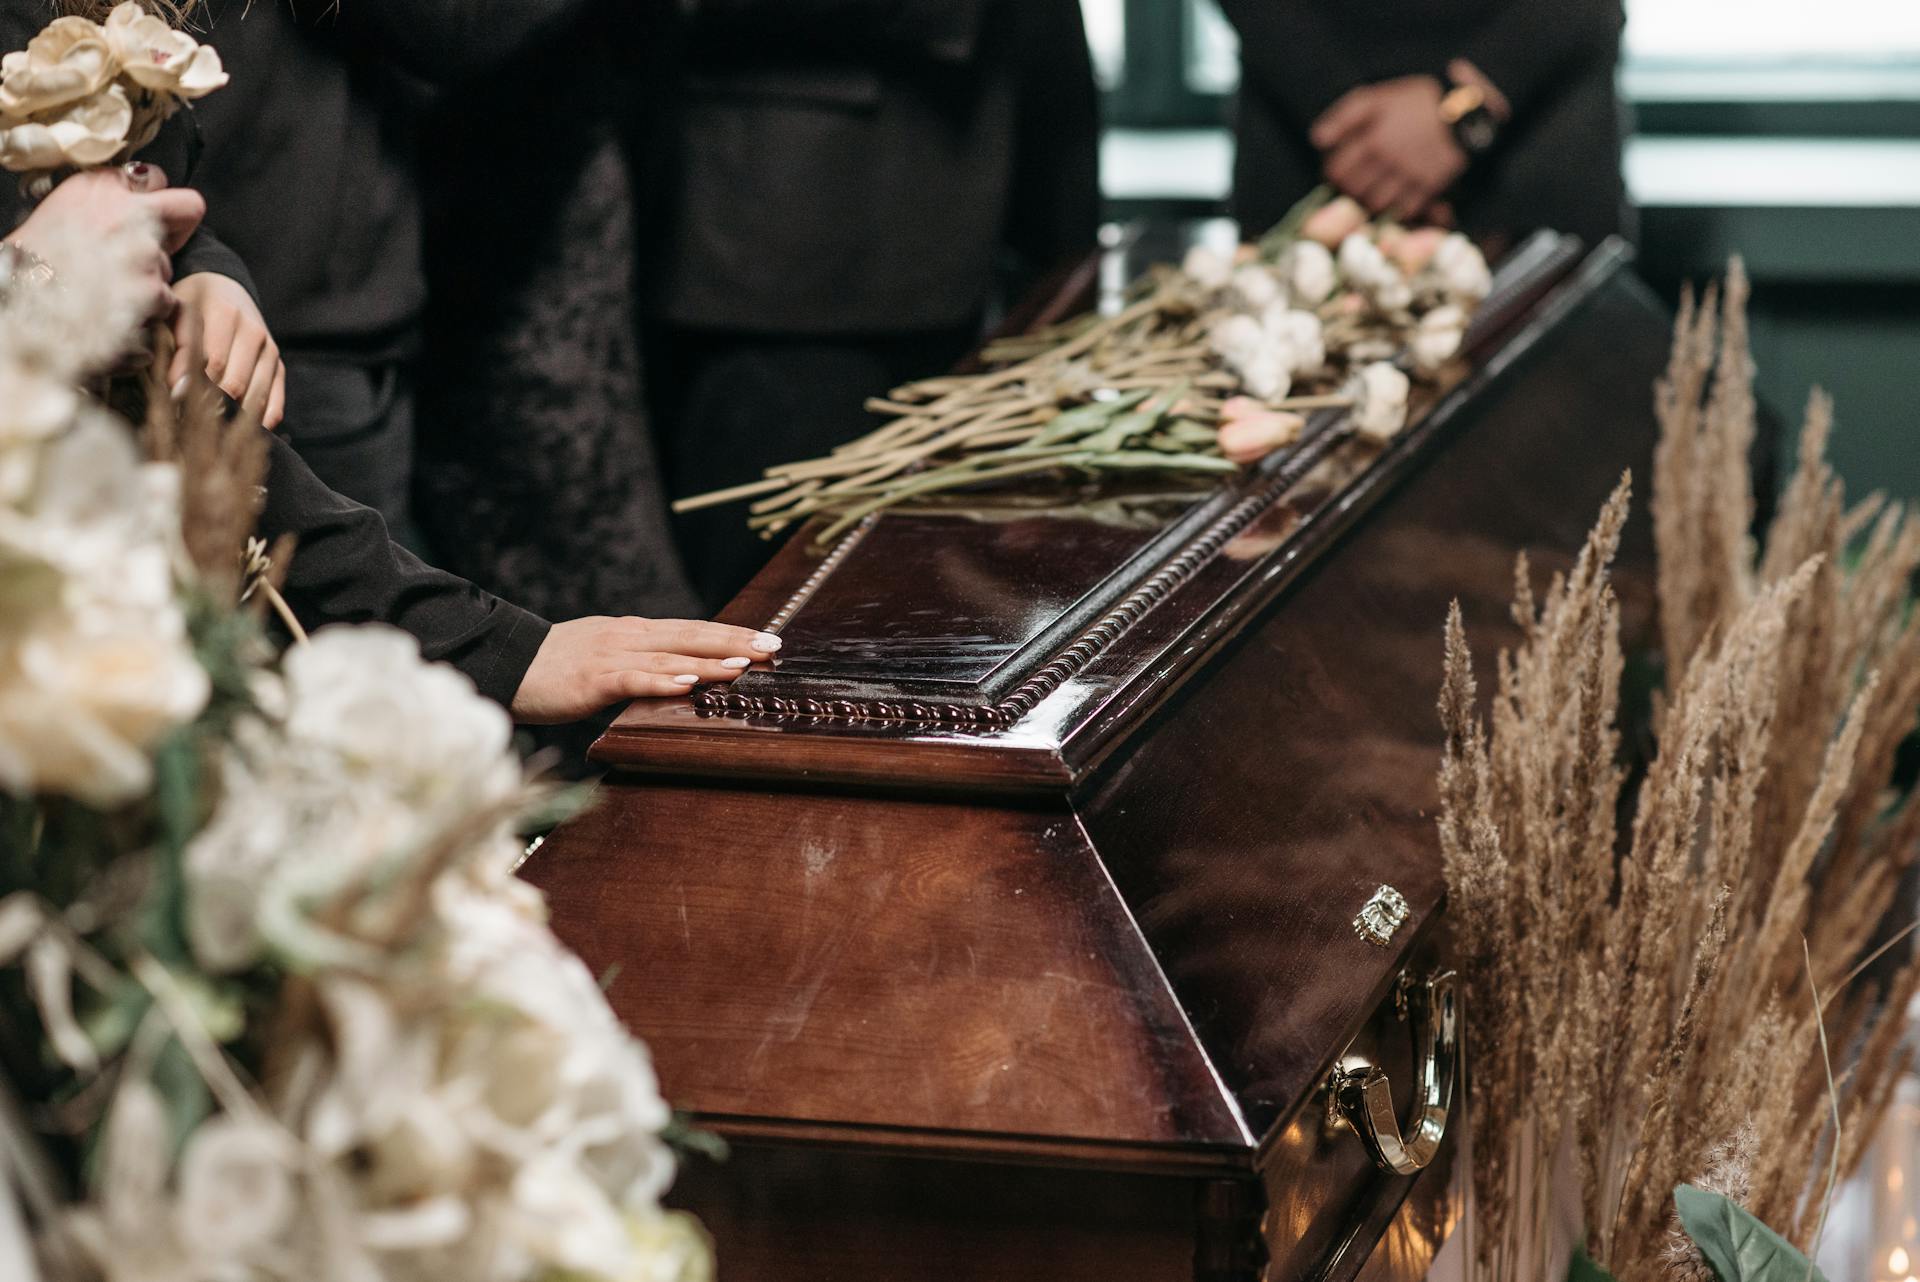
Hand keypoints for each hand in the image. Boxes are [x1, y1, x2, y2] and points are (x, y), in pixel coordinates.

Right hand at [8, 164, 203, 321]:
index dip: (153, 201)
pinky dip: (146, 319)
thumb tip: (125, 215)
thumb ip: (97, 211)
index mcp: (94, 187)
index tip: (148, 218)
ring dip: (149, 286)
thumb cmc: (25, 271)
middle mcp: (125, 211)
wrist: (17, 314)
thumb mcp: (54, 219)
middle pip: (185, 208)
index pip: (153, 177)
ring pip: (169, 268)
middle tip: (152, 256)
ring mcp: (144, 252)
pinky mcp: (153, 291)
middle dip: (176, 230)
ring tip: (107, 299)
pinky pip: (166, 305)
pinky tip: (114, 321)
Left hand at [169, 272, 285, 426]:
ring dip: (234, 418)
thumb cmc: (191, 305)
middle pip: (236, 383)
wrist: (223, 287)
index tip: (175, 404)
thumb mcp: (176, 316)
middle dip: (212, 406)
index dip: (194, 388)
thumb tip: (177, 390)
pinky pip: (276, 401)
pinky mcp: (279, 366)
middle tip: (190, 422)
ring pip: (256, 396)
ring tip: (212, 431)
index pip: (214, 363)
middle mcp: (254, 332)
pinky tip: (242, 430)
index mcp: (226, 314)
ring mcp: (270, 351)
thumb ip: (177, 349)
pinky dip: (261, 420)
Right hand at [510, 616, 783, 723]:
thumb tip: (679, 671)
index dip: (731, 632)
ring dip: (709, 660)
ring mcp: (611, 656)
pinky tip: (687, 683)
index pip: (692, 629)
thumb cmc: (556, 668)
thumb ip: (641, 662)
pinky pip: (632, 679)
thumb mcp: (605, 657)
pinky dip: (662, 680)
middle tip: (774, 646)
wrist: (506, 664)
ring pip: (669, 656)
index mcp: (635, 632)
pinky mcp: (592, 679)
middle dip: (735, 641)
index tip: (768, 637)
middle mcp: (629, 637)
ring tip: (744, 665)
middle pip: (691, 636)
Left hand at [1311, 76, 1466, 220]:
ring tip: (1372, 190)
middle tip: (1354, 181)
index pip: (1337, 170)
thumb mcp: (1377, 98)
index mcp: (1372, 138)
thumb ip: (1344, 116)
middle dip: (1348, 188)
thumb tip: (1316, 140)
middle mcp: (1389, 161)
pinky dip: (1394, 208)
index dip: (1333, 172)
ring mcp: (1409, 177)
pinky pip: (1403, 211)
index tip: (1338, 169)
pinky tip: (1394, 196)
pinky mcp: (1429, 188)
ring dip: (1369, 201)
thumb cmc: (1414, 102)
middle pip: (1354, 190)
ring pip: (1375, 204)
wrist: (1462, 110)